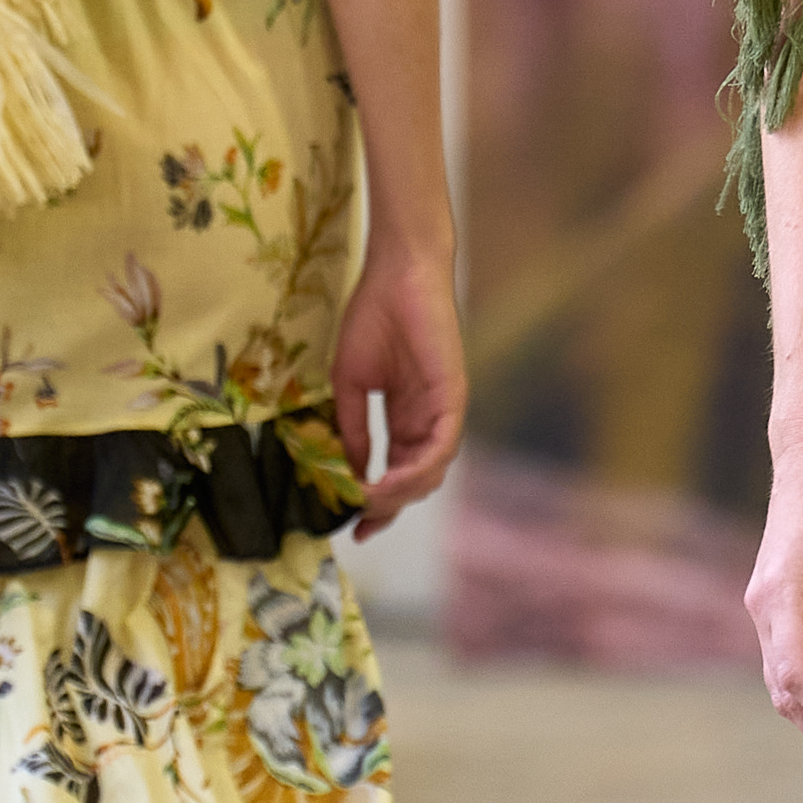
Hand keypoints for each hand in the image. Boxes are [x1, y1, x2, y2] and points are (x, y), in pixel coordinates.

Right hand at [331, 244, 464, 536]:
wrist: (395, 276)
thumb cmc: (373, 319)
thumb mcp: (351, 384)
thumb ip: (353, 428)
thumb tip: (349, 471)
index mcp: (407, 419)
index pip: (397, 472)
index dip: (376, 503)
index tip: (353, 526)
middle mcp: (429, 421)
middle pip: (416, 481)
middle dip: (387, 507)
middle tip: (360, 522)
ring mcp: (444, 411)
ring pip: (430, 471)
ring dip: (399, 493)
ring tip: (367, 503)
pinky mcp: (453, 398)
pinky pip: (441, 446)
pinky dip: (416, 469)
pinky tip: (388, 481)